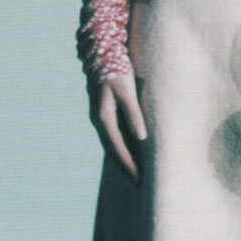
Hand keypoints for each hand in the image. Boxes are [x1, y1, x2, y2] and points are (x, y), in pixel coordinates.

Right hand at [90, 69, 147, 185]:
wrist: (102, 53)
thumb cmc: (117, 70)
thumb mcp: (126, 90)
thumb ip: (133, 113)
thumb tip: (141, 137)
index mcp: (103, 118)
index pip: (117, 149)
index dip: (128, 166)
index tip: (139, 181)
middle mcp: (100, 121)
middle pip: (113, 152)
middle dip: (125, 169)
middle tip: (138, 187)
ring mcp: (101, 118)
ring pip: (112, 146)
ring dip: (123, 161)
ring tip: (134, 177)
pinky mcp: (106, 114)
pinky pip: (114, 137)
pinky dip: (122, 149)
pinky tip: (129, 156)